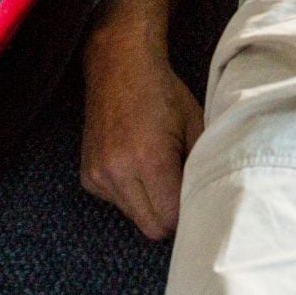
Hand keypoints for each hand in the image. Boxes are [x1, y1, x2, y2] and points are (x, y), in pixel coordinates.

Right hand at [80, 29, 204, 238]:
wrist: (119, 68)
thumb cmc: (164, 93)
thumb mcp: (195, 124)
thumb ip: (200, 166)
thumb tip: (207, 201)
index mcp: (149, 159)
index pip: (171, 217)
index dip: (188, 212)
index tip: (196, 198)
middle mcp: (118, 171)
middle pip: (151, 226)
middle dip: (169, 215)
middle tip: (181, 190)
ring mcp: (98, 175)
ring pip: (133, 216)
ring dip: (149, 204)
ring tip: (157, 170)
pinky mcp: (88, 176)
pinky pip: (117, 202)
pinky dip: (130, 193)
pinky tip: (135, 163)